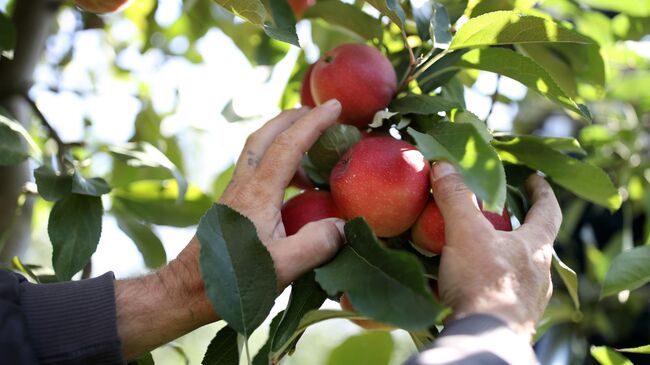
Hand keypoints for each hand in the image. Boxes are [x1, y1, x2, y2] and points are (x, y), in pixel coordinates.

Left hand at [116, 101, 345, 359]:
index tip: (335, 106)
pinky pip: (256, 172)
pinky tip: (291, 189)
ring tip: (310, 149)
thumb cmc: (233, 281)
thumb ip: (317, 244)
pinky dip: (276, 164)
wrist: (186, 291)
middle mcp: (243, 186)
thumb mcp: (283, 267)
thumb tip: (344, 225)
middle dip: (291, 117)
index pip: (288, 145)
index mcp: (257, 194)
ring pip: (256, 152)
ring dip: (282, 139)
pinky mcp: (230, 208)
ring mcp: (233, 195)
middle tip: (317, 111)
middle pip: (264, 136)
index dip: (313, 122)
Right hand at [432, 162, 560, 340]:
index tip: (534, 179)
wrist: (483, 338)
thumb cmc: (483, 282)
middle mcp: (540, 274)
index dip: (541, 192)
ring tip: (480, 251)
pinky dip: (488, 285)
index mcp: (536, 247)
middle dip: (519, 228)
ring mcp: (528, 301)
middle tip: (501, 216)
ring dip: (503, 259)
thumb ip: (456, 198)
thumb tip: (444, 164)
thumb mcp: (465, 232)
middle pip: (535, 243)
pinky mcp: (512, 320)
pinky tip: (469, 286)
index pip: (548, 211)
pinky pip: (502, 295)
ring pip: (519, 272)